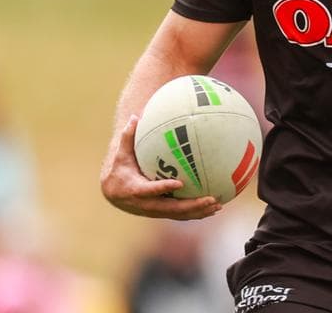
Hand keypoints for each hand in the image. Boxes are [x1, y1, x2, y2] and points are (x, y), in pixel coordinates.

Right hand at [99, 115, 221, 218]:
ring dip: (198, 211)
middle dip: (191, 205)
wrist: (114, 193)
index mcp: (134, 189)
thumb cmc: (119, 169)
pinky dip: (197, 213)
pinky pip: (181, 214)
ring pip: (178, 214)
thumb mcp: (121, 154)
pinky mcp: (162, 212)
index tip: (179, 183)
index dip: (163, 188)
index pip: (149, 191)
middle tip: (210, 198)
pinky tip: (214, 208)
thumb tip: (134, 117)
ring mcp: (155, 211)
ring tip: (217, 205)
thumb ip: (127, 137)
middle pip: (170, 208)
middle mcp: (146, 204)